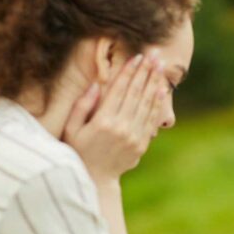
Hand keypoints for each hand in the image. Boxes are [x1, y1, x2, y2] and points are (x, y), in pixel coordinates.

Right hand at [63, 52, 167, 183]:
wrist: (96, 179)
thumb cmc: (79, 151)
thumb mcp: (72, 129)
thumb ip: (82, 106)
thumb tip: (95, 85)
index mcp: (103, 121)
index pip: (119, 90)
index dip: (129, 72)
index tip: (137, 57)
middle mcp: (121, 127)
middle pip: (136, 93)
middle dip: (145, 71)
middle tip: (154, 55)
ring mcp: (134, 136)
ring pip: (146, 104)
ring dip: (154, 83)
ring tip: (160, 66)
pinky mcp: (142, 143)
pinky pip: (151, 119)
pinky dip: (157, 103)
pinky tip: (161, 90)